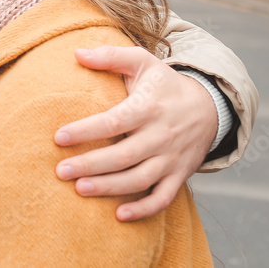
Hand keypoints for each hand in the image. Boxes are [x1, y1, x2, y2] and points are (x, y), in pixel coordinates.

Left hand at [53, 47, 216, 220]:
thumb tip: (77, 52)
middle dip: (90, 165)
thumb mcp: (142, 62)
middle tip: (60, 171)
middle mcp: (161, 135)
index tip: (58, 136)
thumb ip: (110, 56)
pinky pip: (163, 198)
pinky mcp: (180, 175)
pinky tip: (119, 215)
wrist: (210, 107)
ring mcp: (171, 158)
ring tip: (79, 189)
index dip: (86, 130)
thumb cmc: (164, 84)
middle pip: (123, 155)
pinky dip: (144, 209)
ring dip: (110, 188)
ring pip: (139, 179)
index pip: (113, 121)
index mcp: (148, 107)